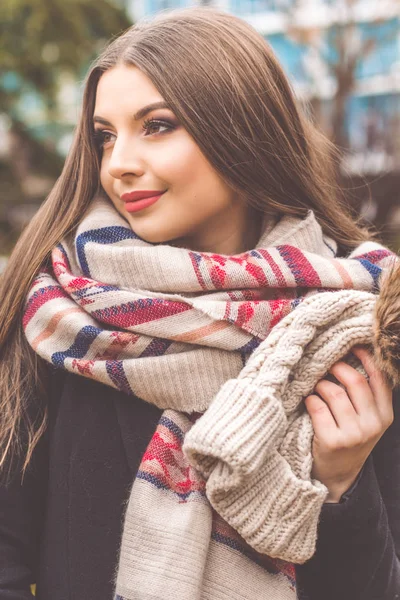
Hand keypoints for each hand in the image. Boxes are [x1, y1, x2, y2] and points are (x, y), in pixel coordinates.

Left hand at [304, 346, 393, 502]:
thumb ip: (365, 394)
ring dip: (319, 385)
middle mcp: (373, 425)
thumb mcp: (367, 419)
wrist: (337, 476)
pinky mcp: (332, 441)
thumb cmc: (349, 438)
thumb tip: (352, 353)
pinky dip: (310, 400)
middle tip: (326, 367)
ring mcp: (354, 435)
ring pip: (333, 392)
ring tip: (316, 388)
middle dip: (336, 368)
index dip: (366, 358)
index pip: (380, 378)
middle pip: (354, 381)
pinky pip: (317, 406)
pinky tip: (309, 403)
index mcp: (385, 415)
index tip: (353, 347)